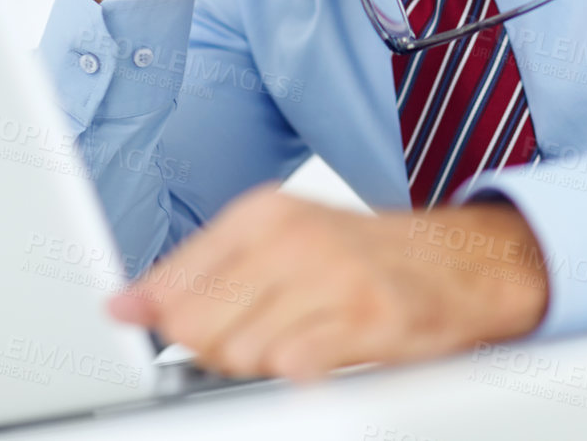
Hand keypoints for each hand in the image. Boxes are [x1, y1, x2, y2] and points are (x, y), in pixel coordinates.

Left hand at [107, 189, 549, 382]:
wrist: (463, 263)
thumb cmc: (364, 257)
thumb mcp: (275, 243)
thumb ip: (194, 274)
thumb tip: (122, 307)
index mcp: (261, 213)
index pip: (171, 291)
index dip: (178, 328)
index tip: (194, 334)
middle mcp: (294, 236)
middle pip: (197, 329)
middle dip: (218, 352)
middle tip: (264, 337)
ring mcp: (333, 275)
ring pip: (241, 353)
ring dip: (263, 366)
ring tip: (301, 342)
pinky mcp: (370, 317)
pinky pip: (293, 366)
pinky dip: (300, 373)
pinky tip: (323, 357)